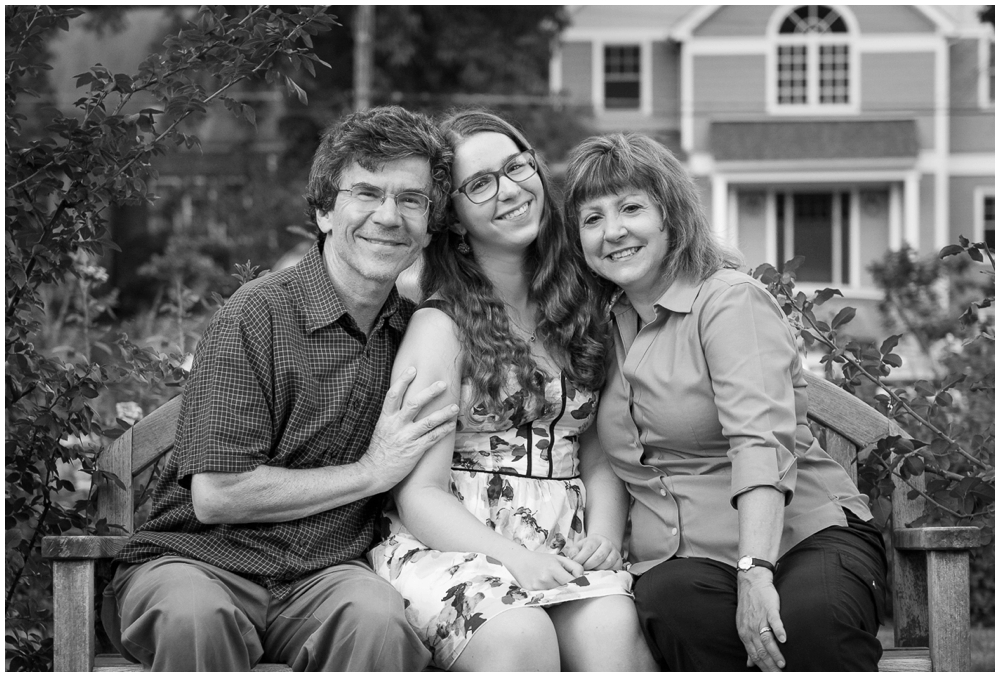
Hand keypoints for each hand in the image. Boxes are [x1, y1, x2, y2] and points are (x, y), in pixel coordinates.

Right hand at [358, 367, 458, 491]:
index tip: (413, 369)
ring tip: (455, 406)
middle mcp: (396, 426)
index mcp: (386, 418)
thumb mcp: (381, 428)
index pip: (393, 395)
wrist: (373, 473)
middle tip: (442, 383)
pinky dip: (444, 430)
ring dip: (443, 413)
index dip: (402, 380)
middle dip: (430, 392)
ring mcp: (406, 438)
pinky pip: (433, 438)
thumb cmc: (378, 450)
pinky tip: (452, 424)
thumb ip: (392, 416)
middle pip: (414, 404)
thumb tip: (405, 401)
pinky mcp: (415, 451)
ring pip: (428, 422)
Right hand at [505, 549, 585, 590]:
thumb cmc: (541, 560)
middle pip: (565, 591)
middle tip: (570, 587)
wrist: (519, 561)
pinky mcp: (532, 594)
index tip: (580, 585)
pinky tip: (549, 590)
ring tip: (557, 587)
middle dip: (570, 590)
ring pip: (557, 598)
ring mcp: (538, 588)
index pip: (572, 582)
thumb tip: (583, 578)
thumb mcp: (559, 558)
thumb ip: (574, 567)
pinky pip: (548, 601)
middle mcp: (545, 579)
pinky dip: (551, 598)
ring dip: (561, 595)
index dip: (578, 585)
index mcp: (553, 568)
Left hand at [566, 535, 622, 570]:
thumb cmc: (588, 549)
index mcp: (596, 539)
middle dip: (588, 565)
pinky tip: (598, 573)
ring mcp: (615, 552)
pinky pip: (614, 569)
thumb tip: (573, 559)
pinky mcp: (619, 561)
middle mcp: (607, 544)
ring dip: (596, 570)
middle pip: (598, 557)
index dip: (581, 558)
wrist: (601, 548)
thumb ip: (573, 552)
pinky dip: (605, 572)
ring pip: (607, 563)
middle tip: (583, 570)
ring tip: (590, 571)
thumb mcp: (579, 547)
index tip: (576, 564)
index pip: (589, 548)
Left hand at [737, 569, 786, 670]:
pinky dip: (779, 631)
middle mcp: (750, 628)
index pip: (754, 655)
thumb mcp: (745, 626)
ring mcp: (759, 618)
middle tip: (780, 674)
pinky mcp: (768, 609)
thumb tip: (749, 663)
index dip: (763, 667)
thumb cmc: (750, 605)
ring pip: (766, 640)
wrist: (751, 582)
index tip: (772, 675)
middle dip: (770, 666)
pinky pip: (774, 621)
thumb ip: (749, 645)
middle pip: (760, 651)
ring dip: (775, 653)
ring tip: (782, 664)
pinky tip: (784, 639)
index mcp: (744, 634)